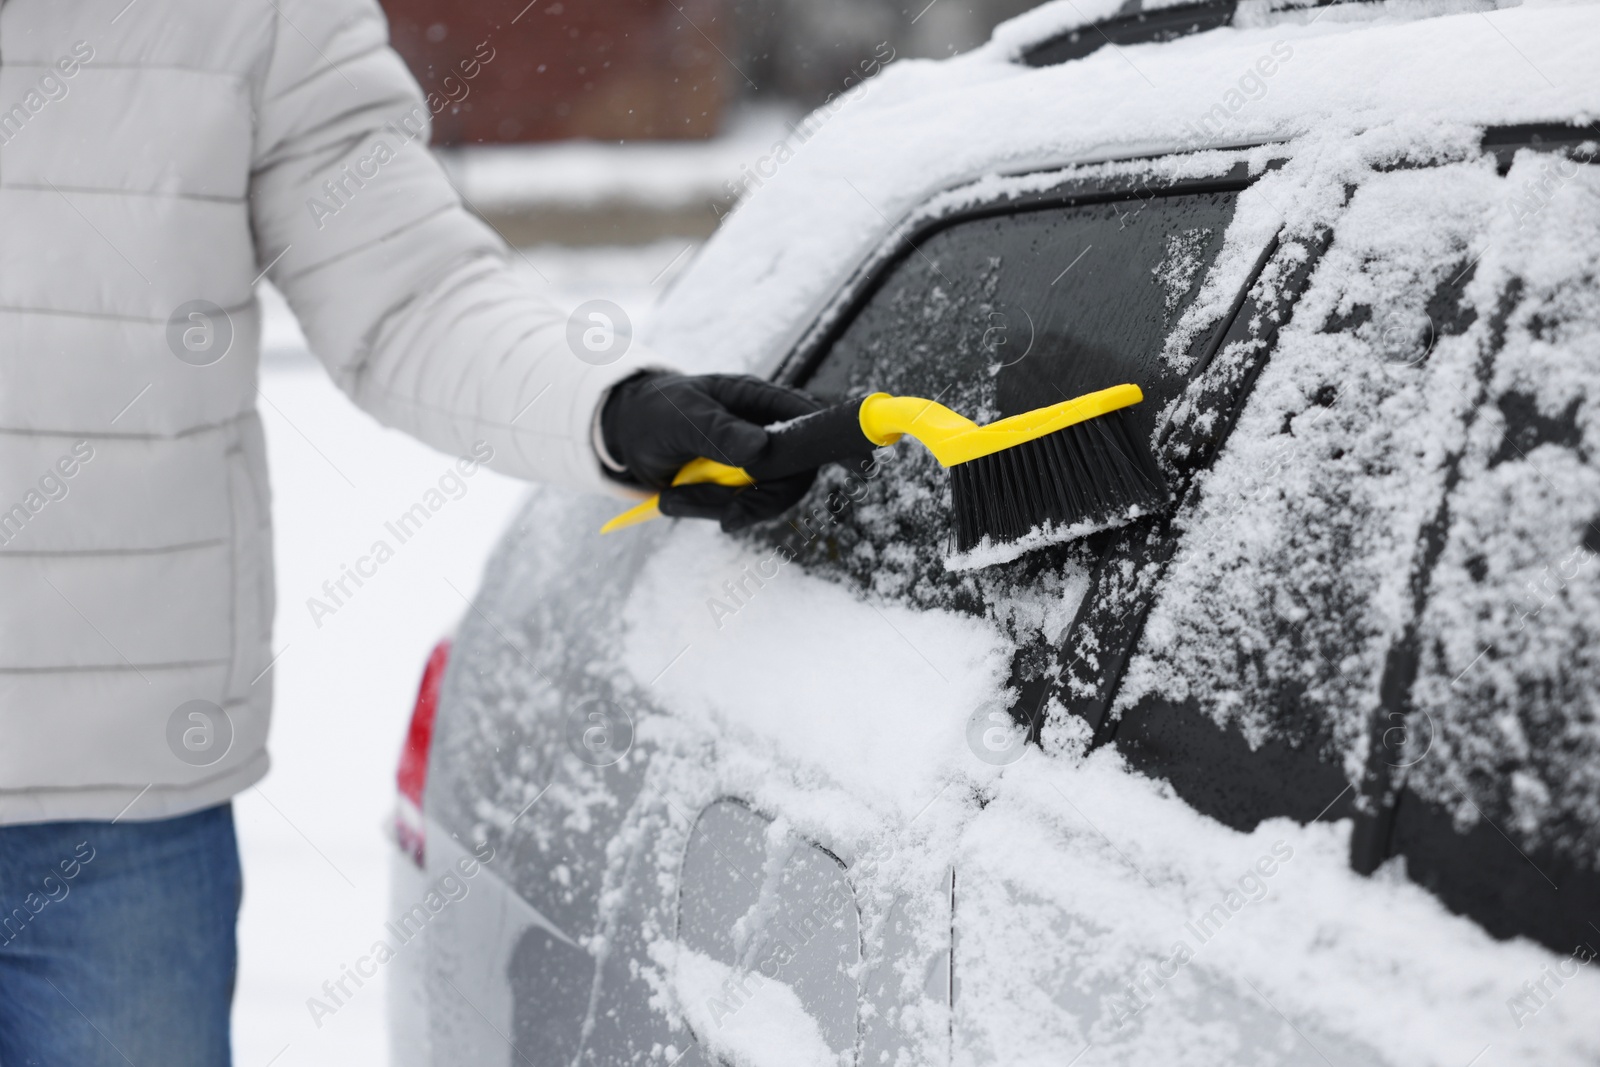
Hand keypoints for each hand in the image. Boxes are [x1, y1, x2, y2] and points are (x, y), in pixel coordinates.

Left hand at [600, 372, 823, 530]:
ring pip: (762, 500)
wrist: (624, 434)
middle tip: (724, 517)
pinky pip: (737, 509)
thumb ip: (719, 431)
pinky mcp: (737, 485)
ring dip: (716, 506)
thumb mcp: (681, 418)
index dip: (805, 454)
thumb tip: (759, 446)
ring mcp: (753, 461)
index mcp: (760, 400)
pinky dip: (705, 510)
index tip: (775, 481)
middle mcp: (766, 430)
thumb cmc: (655, 412)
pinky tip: (672, 498)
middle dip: (754, 500)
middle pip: (792, 476)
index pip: (806, 425)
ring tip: (671, 498)